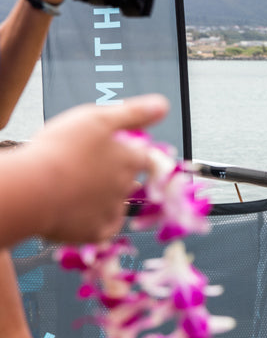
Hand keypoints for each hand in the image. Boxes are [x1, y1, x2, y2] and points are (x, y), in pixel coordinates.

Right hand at [23, 95, 168, 242]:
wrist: (33, 189)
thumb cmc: (60, 151)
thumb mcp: (98, 119)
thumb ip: (133, 113)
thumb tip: (163, 106)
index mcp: (130, 159)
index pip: (144, 156)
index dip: (131, 153)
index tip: (118, 152)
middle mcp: (127, 186)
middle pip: (128, 180)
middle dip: (113, 175)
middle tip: (86, 169)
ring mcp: (112, 210)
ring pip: (115, 204)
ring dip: (103, 198)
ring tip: (76, 189)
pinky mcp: (96, 231)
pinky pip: (103, 228)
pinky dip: (94, 222)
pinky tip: (79, 212)